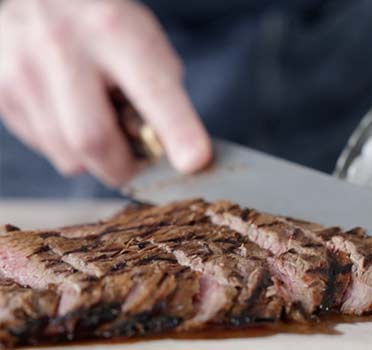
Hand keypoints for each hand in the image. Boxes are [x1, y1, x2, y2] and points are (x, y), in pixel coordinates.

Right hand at [0, 0, 211, 186]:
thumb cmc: (105, 27)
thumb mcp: (144, 44)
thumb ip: (160, 97)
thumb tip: (173, 154)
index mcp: (113, 30)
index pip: (152, 90)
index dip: (177, 129)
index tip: (195, 162)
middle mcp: (61, 47)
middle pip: (93, 140)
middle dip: (124, 167)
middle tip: (138, 163)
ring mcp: (22, 70)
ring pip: (67, 156)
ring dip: (94, 157)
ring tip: (99, 119)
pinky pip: (44, 147)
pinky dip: (67, 145)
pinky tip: (70, 111)